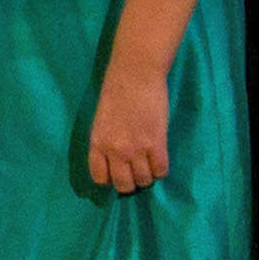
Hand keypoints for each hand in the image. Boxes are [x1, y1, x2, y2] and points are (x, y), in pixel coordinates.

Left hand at [82, 56, 170, 194]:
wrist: (135, 75)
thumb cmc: (116, 92)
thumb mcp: (101, 121)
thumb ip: (106, 141)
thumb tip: (116, 159)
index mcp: (97, 143)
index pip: (100, 177)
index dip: (110, 179)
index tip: (118, 174)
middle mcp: (114, 150)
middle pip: (124, 185)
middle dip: (131, 183)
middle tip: (137, 173)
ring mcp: (135, 149)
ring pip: (144, 180)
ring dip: (148, 177)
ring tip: (149, 166)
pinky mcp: (156, 143)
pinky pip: (160, 170)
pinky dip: (161, 170)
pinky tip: (159, 160)